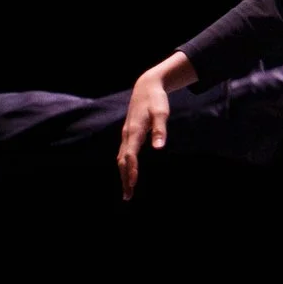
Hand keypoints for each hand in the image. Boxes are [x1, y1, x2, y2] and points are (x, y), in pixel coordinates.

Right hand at [118, 65, 173, 199]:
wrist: (145, 87)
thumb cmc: (155, 100)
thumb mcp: (161, 112)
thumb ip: (160, 129)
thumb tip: (159, 147)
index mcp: (134, 131)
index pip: (130, 155)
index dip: (132, 169)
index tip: (133, 183)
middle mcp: (127, 135)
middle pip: (122, 161)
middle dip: (125, 178)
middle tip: (128, 196)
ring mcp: (126, 135)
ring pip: (121, 159)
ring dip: (123, 175)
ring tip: (128, 191)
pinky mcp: (128, 134)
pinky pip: (124, 154)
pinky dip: (124, 166)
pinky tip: (128, 174)